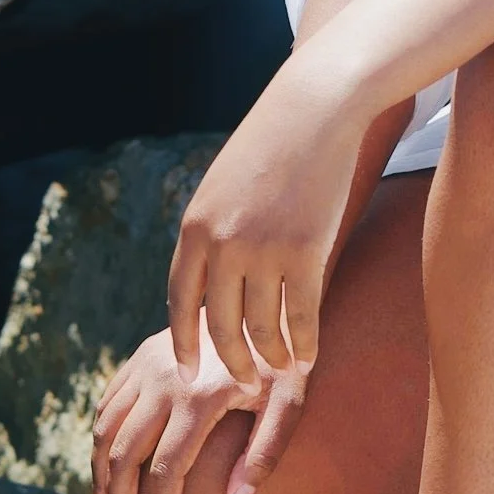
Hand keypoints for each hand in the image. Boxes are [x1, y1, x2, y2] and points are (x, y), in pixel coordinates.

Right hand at [88, 320, 309, 493]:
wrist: (264, 296)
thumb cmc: (284, 360)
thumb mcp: (291, 402)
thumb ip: (266, 452)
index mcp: (199, 397)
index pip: (167, 469)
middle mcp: (164, 380)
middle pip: (124, 455)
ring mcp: (146, 366)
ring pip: (105, 432)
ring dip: (100, 479)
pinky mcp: (140, 357)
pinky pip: (106, 406)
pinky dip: (100, 443)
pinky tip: (104, 472)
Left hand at [167, 59, 366, 390]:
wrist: (312, 111)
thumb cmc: (270, 147)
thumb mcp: (223, 188)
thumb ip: (213, 234)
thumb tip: (210, 286)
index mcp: (195, 229)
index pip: (181, 303)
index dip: (185, 343)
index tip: (188, 373)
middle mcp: (223, 245)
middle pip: (222, 326)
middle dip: (233, 362)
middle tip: (245, 383)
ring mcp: (264, 250)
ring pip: (264, 328)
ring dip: (273, 358)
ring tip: (282, 371)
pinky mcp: (306, 251)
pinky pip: (302, 315)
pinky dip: (305, 342)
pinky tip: (310, 356)